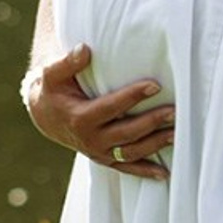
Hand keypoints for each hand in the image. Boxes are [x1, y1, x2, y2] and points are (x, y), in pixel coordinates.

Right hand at [24, 44, 174, 180]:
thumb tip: (84, 49)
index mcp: (80, 118)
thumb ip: (67, 62)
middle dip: (152, 122)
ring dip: (155, 144)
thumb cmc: (53, 89)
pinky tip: (165, 173)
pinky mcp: (104, 158)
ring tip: (177, 133)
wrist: (46, 116)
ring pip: (131, 152)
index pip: (111, 107)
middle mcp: (90, 139)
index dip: (133, 96)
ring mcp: (98, 152)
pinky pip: (126, 168)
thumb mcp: (52, 73)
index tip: (155, 85)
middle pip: (126, 132)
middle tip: (175, 111)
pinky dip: (145, 171)